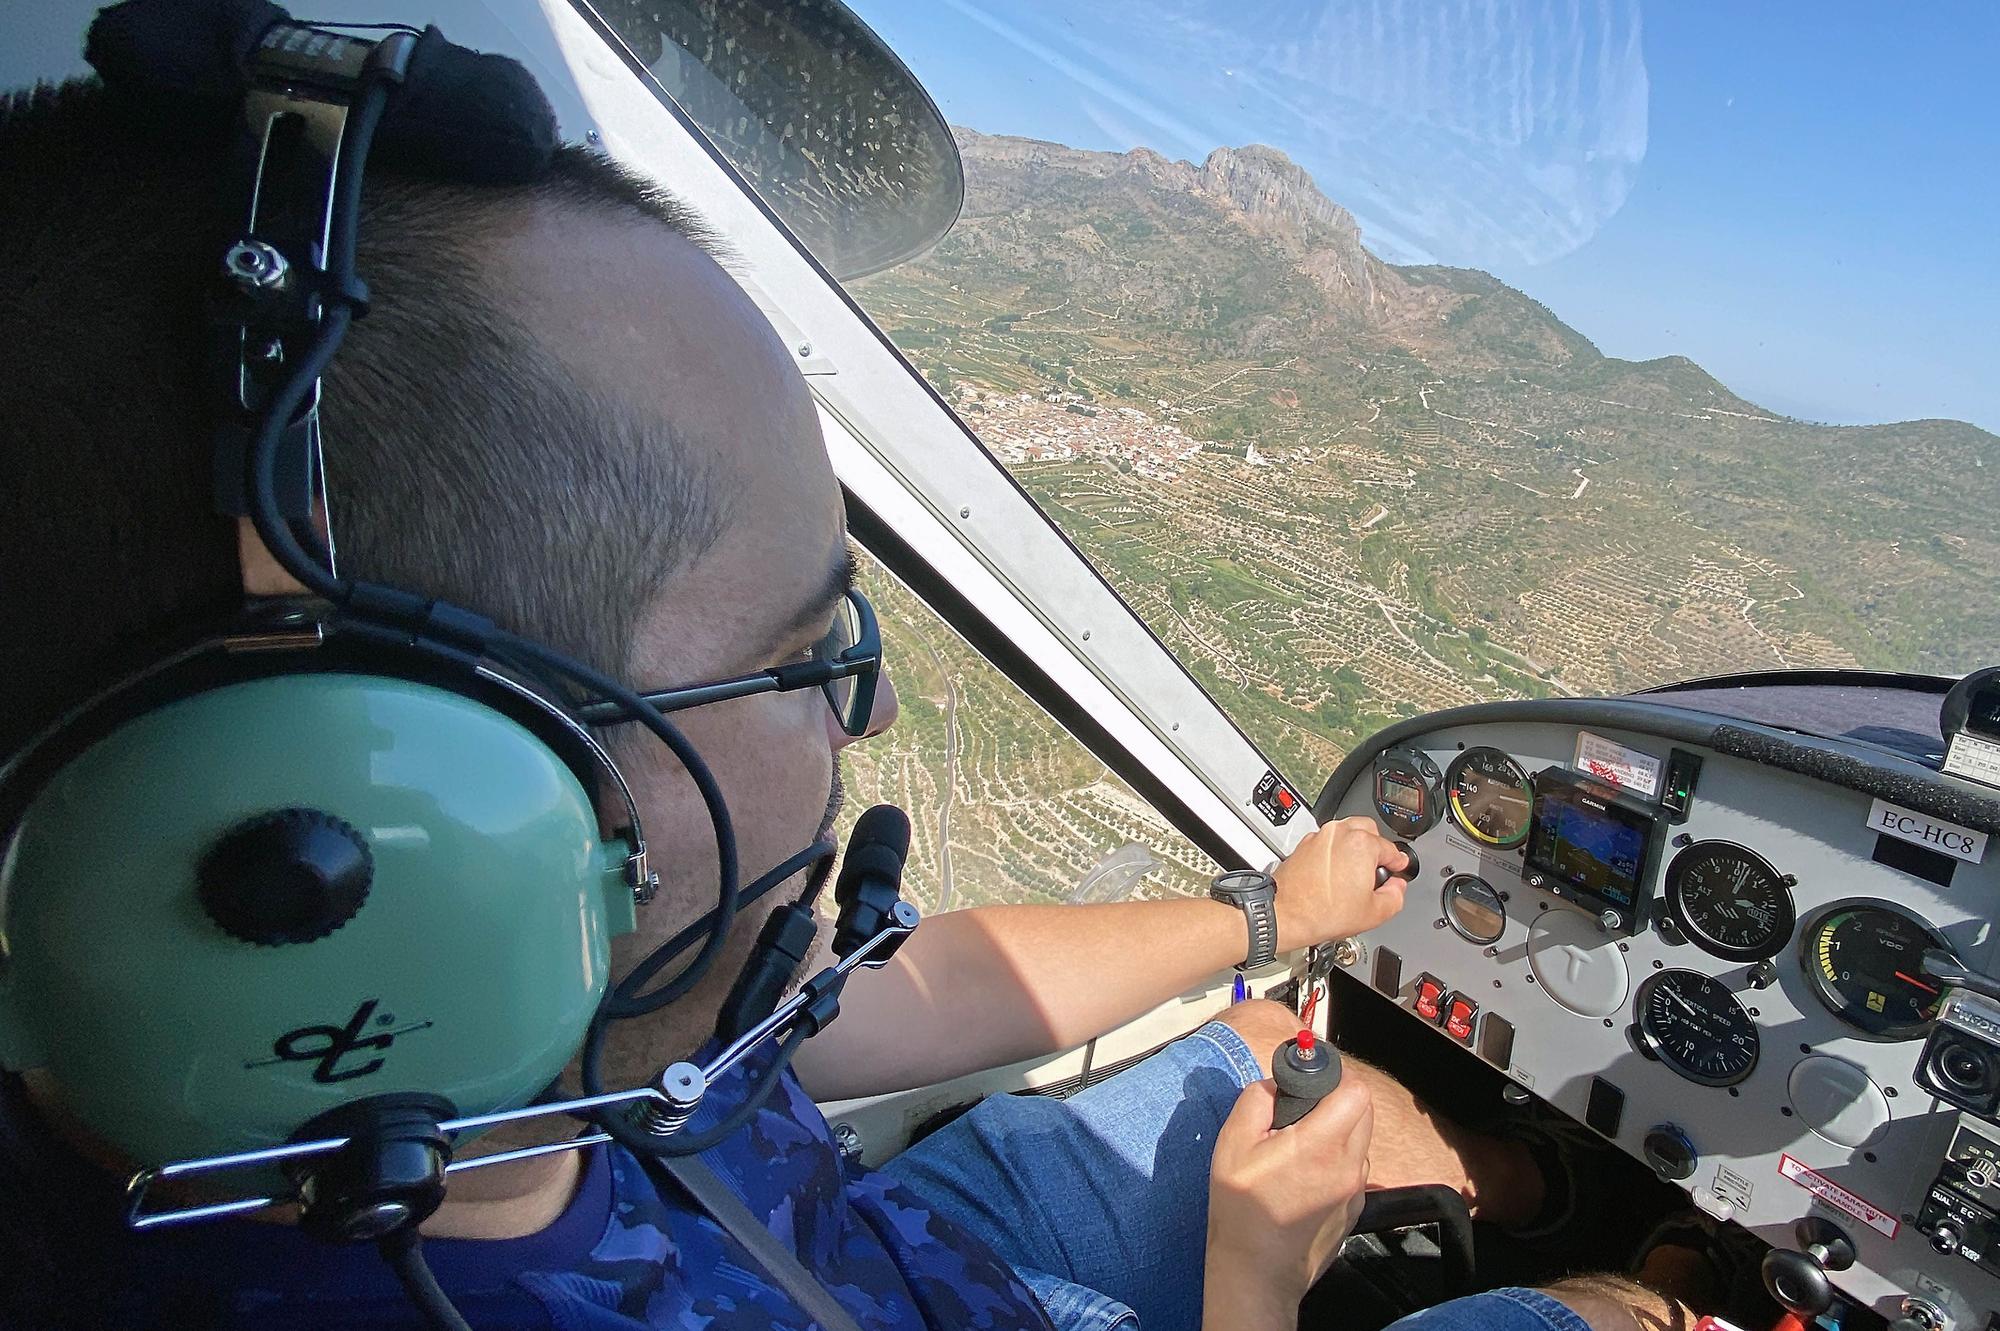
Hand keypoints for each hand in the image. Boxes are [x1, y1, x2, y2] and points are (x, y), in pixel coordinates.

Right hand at [1203, 1077, 1373, 1325]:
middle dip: (1336, 1100)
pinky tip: (1304, 1178)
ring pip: (1360, 1141)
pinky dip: (1336, 1161)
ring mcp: (1356, 1192)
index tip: (1310, 1081)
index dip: (1334, 1077)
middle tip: (1301, 1111)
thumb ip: (1257, 1099)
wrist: (1258, 1273)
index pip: (1355, 1090)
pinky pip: (1354, 1169)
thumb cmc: (1242, 1209)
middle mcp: (1349, 1166)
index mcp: (1322, 1144)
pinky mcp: (1354, 1211)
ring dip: (1337, 1132)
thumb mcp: (1233, 1143)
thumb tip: (1276, 1084)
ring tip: (1299, 1149)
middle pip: (1363, 1111)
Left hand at [1272, 815, 1408, 950]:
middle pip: (1368, 830)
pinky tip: (1336, 871)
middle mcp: (1339, 834)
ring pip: (1346, 831)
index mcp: (1361, 844)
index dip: (1397, 863)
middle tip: (1378, 867)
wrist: (1285, 914)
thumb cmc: (1321, 912)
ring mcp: (1319, 837)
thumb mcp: (1374, 913)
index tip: (1398, 868)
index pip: (1391, 849)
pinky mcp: (1304, 845)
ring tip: (1357, 870)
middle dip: (1377, 847)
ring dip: (1356, 845)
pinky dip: (1336, 850)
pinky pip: (1327, 841)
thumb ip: (1396, 896)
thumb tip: (1397, 887)